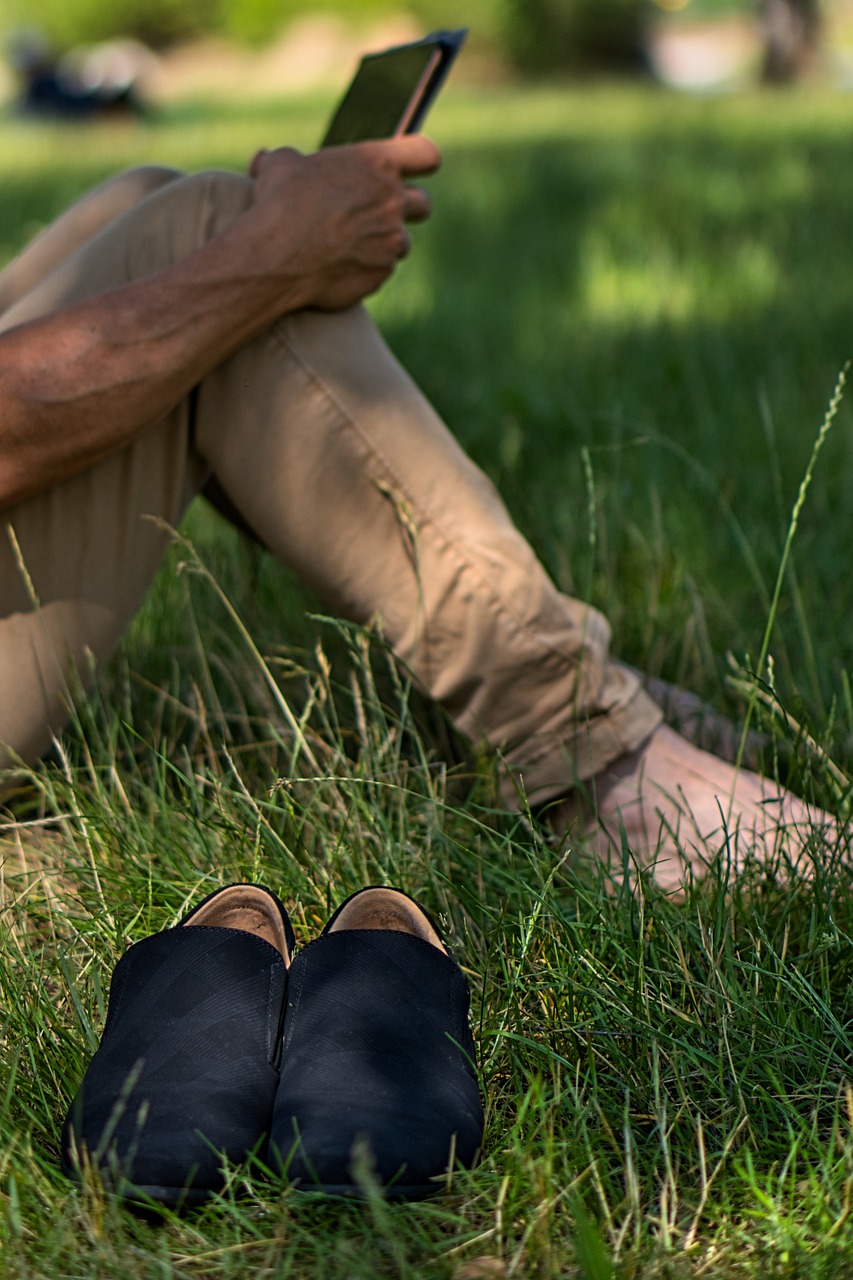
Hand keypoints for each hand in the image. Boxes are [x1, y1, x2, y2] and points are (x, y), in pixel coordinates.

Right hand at [244, 137, 440, 310]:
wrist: (276, 256)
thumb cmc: (278, 203)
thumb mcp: (279, 165)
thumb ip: (288, 160)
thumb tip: (264, 160)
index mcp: (376, 165)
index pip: (426, 154)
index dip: (421, 160)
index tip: (411, 168)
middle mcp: (392, 203)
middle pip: (423, 204)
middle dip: (407, 208)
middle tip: (381, 212)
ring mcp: (391, 242)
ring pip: (401, 243)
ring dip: (384, 243)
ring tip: (351, 244)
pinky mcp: (380, 274)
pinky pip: (381, 271)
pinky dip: (365, 269)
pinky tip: (339, 266)